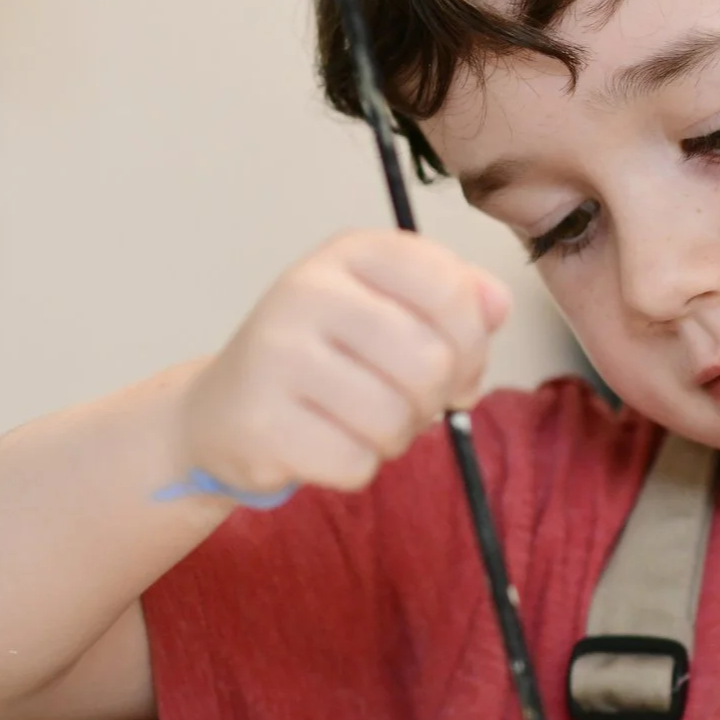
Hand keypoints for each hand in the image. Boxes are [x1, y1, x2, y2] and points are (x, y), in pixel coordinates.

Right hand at [178, 231, 510, 493]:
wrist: (221, 407)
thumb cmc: (326, 357)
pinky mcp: (259, 423)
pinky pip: (354, 463)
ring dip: (396, 437)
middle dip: (434, 399)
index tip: (454, 359)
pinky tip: (328, 445)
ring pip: (393, 419)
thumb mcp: (389, 307)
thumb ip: (455, 300)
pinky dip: (356, 467)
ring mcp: (276, 355)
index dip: (472, 340)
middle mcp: (307, 291)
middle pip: (429, 362)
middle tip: (408, 402)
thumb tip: (498, 305)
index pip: (449, 287)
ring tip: (365, 422)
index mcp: (352, 253)